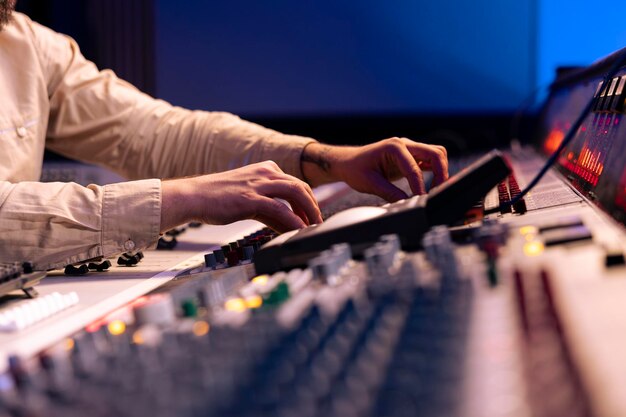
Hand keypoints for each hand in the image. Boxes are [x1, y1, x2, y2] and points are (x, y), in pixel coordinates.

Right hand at [161, 161, 322, 232]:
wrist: (193, 196)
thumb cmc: (217, 198)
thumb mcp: (248, 199)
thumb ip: (269, 209)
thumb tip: (287, 224)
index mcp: (265, 169)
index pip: (295, 183)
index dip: (308, 201)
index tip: (312, 216)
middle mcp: (264, 173)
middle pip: (300, 186)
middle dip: (313, 206)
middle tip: (319, 223)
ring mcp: (258, 184)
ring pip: (295, 193)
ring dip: (309, 212)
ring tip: (315, 227)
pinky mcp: (250, 198)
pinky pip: (279, 209)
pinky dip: (293, 220)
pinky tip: (300, 230)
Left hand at [301, 138, 448, 201]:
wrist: (347, 162)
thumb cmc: (355, 169)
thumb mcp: (370, 184)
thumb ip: (390, 193)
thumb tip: (407, 203)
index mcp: (393, 147)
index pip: (414, 167)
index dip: (420, 185)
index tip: (422, 199)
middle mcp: (404, 144)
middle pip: (435, 153)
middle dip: (441, 172)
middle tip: (437, 192)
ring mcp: (409, 149)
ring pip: (436, 154)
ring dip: (440, 170)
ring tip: (435, 189)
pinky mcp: (410, 157)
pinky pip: (429, 161)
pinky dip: (434, 171)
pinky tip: (431, 186)